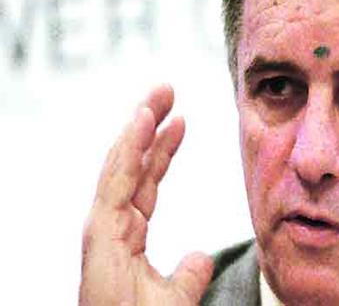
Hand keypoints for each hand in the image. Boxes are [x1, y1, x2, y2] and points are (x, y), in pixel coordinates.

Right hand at [79, 85, 212, 305]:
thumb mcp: (177, 296)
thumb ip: (189, 273)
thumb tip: (200, 256)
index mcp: (128, 235)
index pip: (147, 181)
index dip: (162, 149)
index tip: (180, 121)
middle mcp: (113, 226)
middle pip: (132, 164)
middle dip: (148, 126)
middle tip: (166, 91)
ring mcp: (104, 227)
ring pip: (122, 164)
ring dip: (139, 127)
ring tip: (157, 96)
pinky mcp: (100, 231)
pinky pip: (117, 179)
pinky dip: (129, 147)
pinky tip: (143, 119)